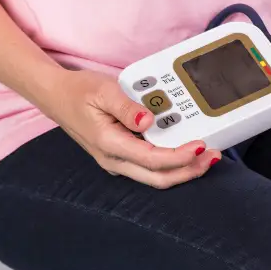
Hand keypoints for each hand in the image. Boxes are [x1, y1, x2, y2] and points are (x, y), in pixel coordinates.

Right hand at [45, 69, 219, 187]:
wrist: (57, 96)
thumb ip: (127, 107)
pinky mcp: (122, 157)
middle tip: (214, 155)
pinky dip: (172, 163)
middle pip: (158, 178)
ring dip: (184, 169)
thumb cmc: (79, 91)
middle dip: (190, 171)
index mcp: (110, 145)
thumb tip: (148, 120)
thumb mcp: (103, 91)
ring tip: (207, 155)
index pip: (153, 160)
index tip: (201, 145)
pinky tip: (186, 150)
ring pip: (156, 177)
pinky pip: (151, 168)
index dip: (181, 157)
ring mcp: (117, 162)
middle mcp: (114, 161)